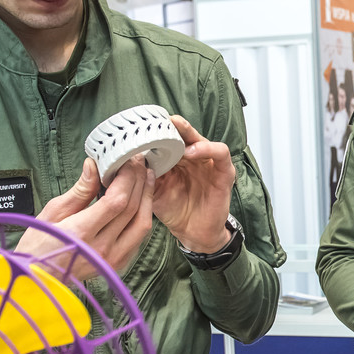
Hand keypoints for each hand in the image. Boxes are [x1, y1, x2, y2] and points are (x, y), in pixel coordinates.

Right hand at [17, 158, 155, 278]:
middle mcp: (101, 249)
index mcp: (81, 233)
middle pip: (132, 209)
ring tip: (146, 177)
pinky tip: (141, 200)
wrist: (37, 277)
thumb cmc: (39, 246)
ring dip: (147, 198)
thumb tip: (93, 166)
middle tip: (139, 162)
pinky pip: (138, 237)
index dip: (127, 178)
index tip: (127, 161)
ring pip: (142, 224)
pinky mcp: (118, 264)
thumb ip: (79, 190)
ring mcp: (112, 259)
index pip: (116, 201)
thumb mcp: (52, 212)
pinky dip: (143, 215)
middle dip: (139, 181)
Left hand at [152, 115, 236, 252]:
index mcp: (176, 159)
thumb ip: (146, 174)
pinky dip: (208, 148)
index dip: (158, 131)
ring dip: (189, 134)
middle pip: (185, 134)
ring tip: (177, 136)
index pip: (169, 138)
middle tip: (162, 120)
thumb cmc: (175, 210)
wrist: (192, 232)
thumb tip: (129, 158)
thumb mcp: (155, 190)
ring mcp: (209, 164)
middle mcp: (193, 158)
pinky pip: (221, 153)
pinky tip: (192, 152)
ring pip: (202, 139)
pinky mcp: (224, 173)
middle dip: (174, 126)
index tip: (143, 125)